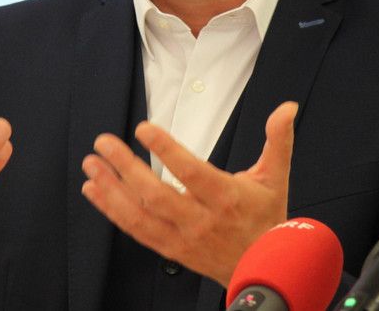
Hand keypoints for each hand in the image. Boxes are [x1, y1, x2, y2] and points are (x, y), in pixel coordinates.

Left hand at [80, 101, 296, 287]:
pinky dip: (112, 210)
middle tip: (104, 142)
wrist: (265, 272)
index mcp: (227, 198)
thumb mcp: (276, 178)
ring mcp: (183, 238)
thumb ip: (278, 140)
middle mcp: (201, 220)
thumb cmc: (267, 220)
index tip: (144, 128)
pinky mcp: (170, 250)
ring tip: (91, 164)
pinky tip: (95, 190)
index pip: (191, 172)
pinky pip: (135, 230)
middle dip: (125, 167)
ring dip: (111, 189)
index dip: (166, 149)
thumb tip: (287, 107)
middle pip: (157, 194)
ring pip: (140, 215)